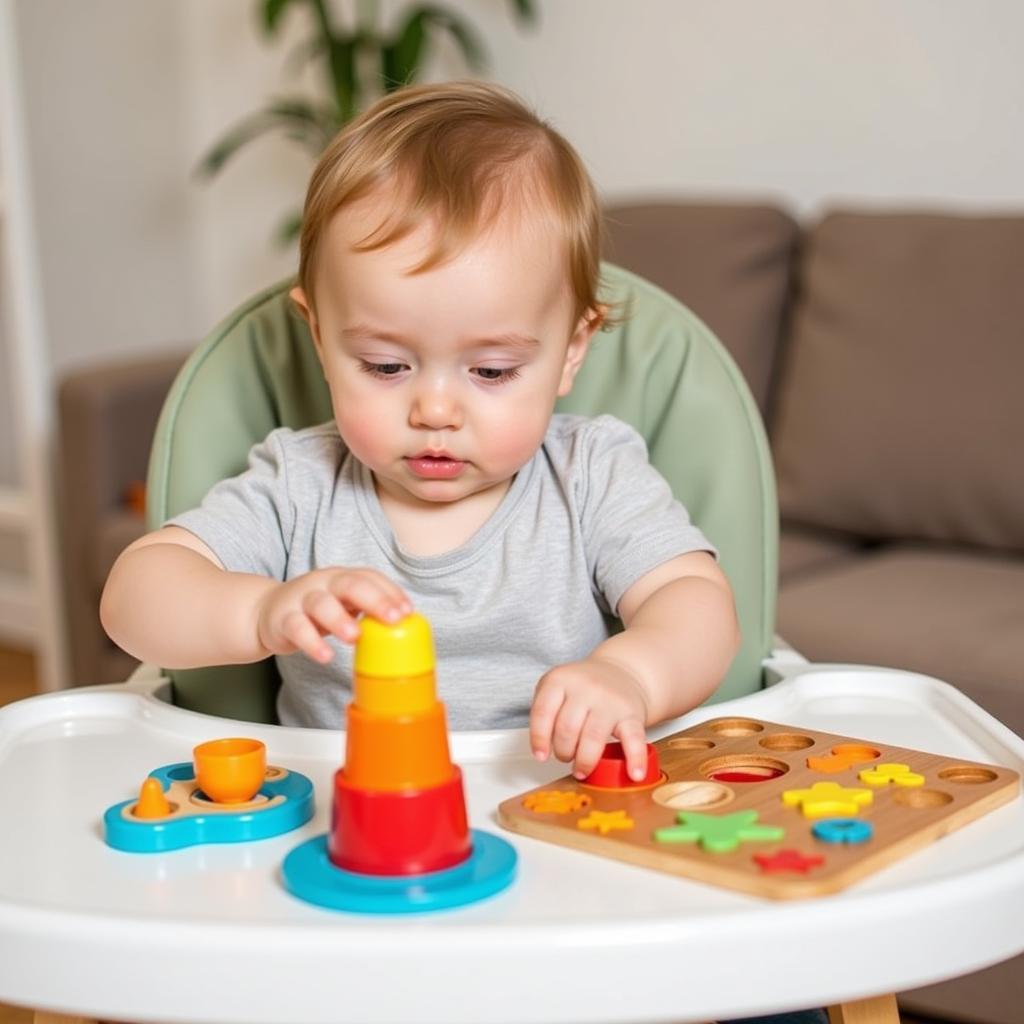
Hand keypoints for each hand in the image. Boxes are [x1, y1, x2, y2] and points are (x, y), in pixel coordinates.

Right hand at [255, 568, 411, 663]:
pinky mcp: (283, 619)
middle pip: (350, 584)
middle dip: (375, 600)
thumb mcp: (343, 604)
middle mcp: (324, 583)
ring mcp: (302, 599)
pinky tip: (325, 656)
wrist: (267, 611)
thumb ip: (368, 610)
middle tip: (394, 618)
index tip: (407, 611)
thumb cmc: (317, 609)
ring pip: (321, 604)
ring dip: (340, 620)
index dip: (390, 592)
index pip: (370, 577)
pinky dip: (312, 643)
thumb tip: (406, 627)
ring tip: (355, 637)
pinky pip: (297, 628)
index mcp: (343, 578)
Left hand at [529, 656, 649, 781]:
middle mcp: (585, 688)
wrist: (621, 672)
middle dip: (563, 751)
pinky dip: (635, 759)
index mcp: (560, 680)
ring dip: (584, 761)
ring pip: (593, 737)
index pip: (543, 712)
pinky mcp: (632, 715)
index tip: (540, 756)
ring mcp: (610, 701)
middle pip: (567, 728)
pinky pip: (634, 739)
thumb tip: (542, 751)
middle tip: (566, 756)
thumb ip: (546, 713)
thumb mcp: (557, 687)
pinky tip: (635, 774)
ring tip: (582, 769)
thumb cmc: (583, 689)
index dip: (539, 738)